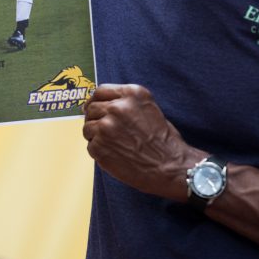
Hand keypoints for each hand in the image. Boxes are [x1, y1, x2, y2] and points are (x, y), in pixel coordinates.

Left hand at [82, 84, 202, 200]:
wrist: (170, 167)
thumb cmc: (163, 141)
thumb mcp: (149, 108)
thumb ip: (126, 102)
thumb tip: (101, 104)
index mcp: (131, 94)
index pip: (101, 91)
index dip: (96, 101)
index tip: (93, 107)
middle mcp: (117, 107)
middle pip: (92, 108)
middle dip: (95, 119)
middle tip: (104, 131)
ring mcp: (106, 127)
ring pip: (88, 127)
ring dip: (95, 136)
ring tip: (113, 145)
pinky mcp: (99, 146)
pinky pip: (90, 145)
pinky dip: (99, 151)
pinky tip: (115, 155)